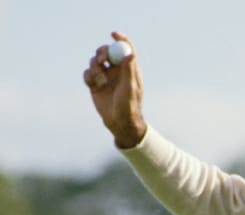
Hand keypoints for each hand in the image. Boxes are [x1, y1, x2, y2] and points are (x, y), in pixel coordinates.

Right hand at [82, 31, 146, 147]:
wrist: (119, 122)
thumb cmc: (129, 106)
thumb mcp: (130, 88)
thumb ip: (128, 71)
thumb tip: (130, 53)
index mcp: (128, 69)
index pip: (125, 48)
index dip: (120, 39)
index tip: (113, 34)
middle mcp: (116, 70)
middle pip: (107, 51)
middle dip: (102, 52)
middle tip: (102, 60)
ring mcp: (105, 76)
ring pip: (94, 61)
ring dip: (94, 67)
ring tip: (100, 80)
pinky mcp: (95, 84)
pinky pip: (86, 73)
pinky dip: (88, 76)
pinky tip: (94, 85)